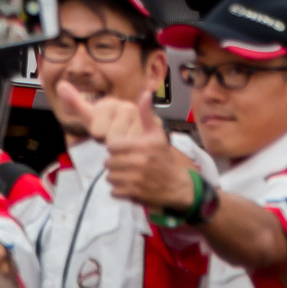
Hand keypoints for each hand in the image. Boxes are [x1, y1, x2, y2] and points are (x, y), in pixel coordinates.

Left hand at [98, 87, 196, 213]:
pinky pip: (113, 190)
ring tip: (126, 173)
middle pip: (109, 162)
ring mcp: (136, 180)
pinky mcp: (133, 194)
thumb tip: (145, 93)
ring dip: (116, 176)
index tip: (123, 149)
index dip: (116, 147)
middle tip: (125, 162)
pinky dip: (118, 189)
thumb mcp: (157, 134)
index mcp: (142, 146)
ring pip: (110, 176)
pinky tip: (128, 184)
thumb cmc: (164, 158)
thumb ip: (147, 114)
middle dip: (115, 162)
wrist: (177, 186)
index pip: (112, 145)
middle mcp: (138, 163)